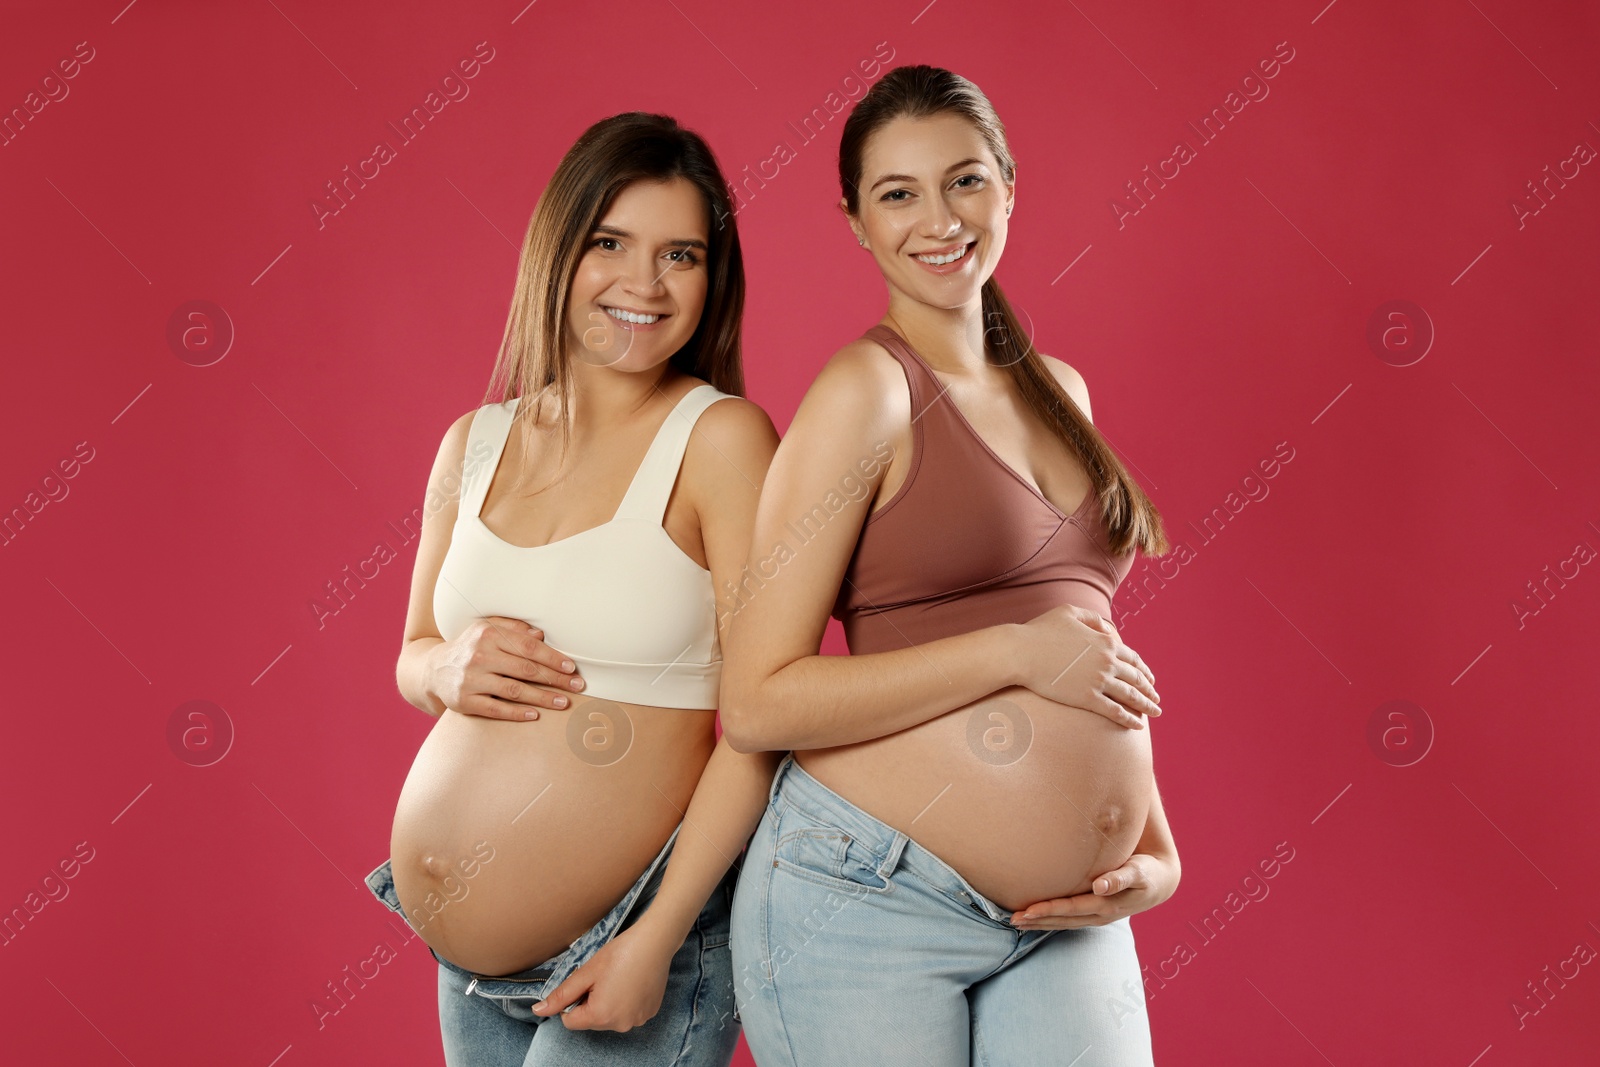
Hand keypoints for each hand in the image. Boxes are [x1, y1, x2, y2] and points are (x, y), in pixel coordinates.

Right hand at [426, 616, 583, 719]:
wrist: (434, 669)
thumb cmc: (471, 647)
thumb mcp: (487, 629)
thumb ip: (514, 629)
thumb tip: (541, 635)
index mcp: (488, 634)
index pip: (528, 647)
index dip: (552, 658)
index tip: (571, 668)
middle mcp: (479, 655)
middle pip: (525, 669)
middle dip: (555, 679)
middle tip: (577, 687)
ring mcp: (471, 679)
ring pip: (514, 690)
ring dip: (542, 698)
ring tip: (563, 702)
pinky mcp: (464, 701)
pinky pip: (495, 709)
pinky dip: (516, 713)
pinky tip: (535, 715)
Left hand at [529, 921, 679, 1031]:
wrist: (655, 941)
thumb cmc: (619, 953)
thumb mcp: (586, 972)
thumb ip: (561, 995)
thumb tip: (538, 1011)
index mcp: (600, 1015)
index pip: (570, 1021)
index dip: (573, 1000)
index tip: (586, 981)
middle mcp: (620, 1024)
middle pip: (591, 1020)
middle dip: (591, 1002)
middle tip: (603, 977)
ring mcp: (637, 1021)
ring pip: (610, 1017)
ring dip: (609, 1003)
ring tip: (619, 978)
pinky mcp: (650, 1013)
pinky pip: (628, 1013)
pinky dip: (626, 1002)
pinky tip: (632, 982)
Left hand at [1008, 852, 1179, 929]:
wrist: (1159, 882)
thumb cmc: (1146, 872)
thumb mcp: (1138, 873)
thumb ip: (1120, 877)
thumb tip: (1101, 886)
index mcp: (1107, 905)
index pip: (1071, 909)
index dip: (1049, 910)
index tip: (1028, 910)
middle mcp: (1099, 914)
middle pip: (1063, 919)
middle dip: (1037, 920)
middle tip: (1012, 919)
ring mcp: (1097, 917)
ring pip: (1063, 922)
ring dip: (1040, 923)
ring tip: (1015, 922)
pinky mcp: (1095, 913)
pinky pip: (1068, 920)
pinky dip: (1050, 920)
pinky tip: (1034, 918)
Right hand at [1014, 605, 1159, 728]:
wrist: (1021, 652)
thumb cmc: (1041, 630)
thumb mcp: (1069, 612)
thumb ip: (1092, 619)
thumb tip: (1107, 628)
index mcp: (1105, 642)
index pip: (1133, 658)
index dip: (1144, 670)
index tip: (1150, 679)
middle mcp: (1107, 662)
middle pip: (1136, 678)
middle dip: (1149, 690)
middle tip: (1157, 699)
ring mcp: (1098, 681)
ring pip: (1130, 696)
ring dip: (1146, 705)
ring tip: (1155, 713)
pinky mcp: (1086, 698)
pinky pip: (1114, 711)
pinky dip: (1129, 719)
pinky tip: (1138, 726)